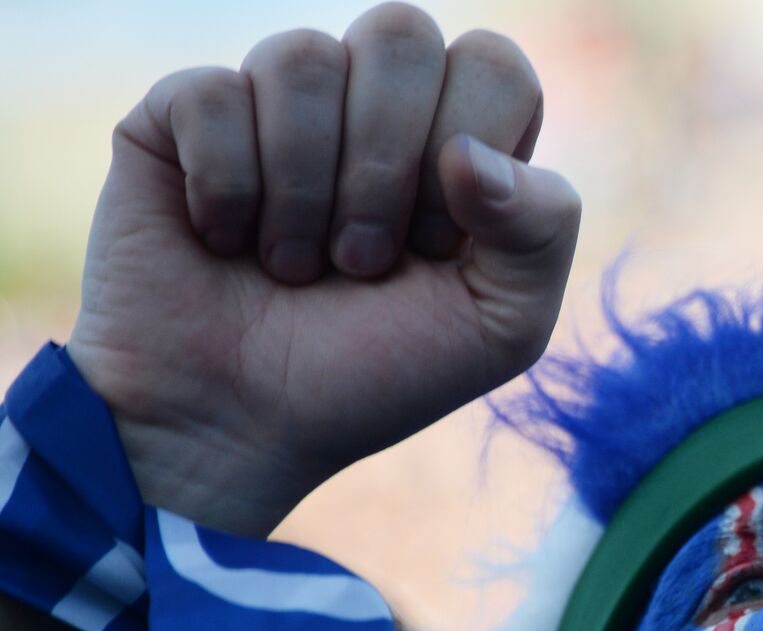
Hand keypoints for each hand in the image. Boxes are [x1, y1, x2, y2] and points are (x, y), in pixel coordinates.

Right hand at [67, 4, 579, 535]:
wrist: (241, 424)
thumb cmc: (375, 376)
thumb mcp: (501, 327)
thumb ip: (543, 229)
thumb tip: (470, 152)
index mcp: (458, 143)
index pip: (494, 65)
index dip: (468, 149)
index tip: (434, 247)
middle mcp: (370, 106)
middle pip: (402, 33)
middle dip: (387, 166)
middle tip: (363, 261)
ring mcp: (277, 103)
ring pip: (304, 57)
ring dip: (305, 190)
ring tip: (291, 266)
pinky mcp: (185, 115)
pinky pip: (213, 93)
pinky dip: (229, 192)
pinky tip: (225, 242)